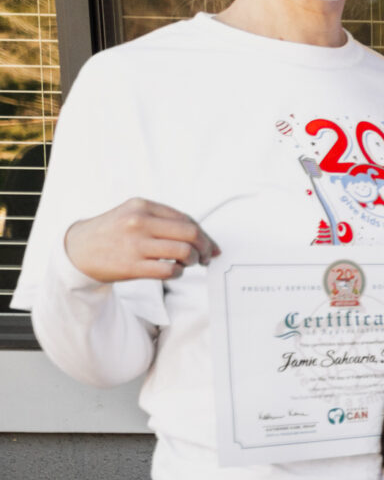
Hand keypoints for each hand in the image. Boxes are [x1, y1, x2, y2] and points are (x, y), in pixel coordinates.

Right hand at [61, 198, 220, 283]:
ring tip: (188, 264)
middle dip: (205, 247)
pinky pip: (169, 270)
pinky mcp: (131, 266)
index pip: (186, 219)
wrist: (76, 250)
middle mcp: (139, 222)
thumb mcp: (132, 214)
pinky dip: (178, 273)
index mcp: (142, 206)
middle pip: (191, 233)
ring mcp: (135, 244)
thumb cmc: (111, 233)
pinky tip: (173, 272)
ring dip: (194, 260)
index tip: (210, 246)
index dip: (204, 234)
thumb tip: (203, 237)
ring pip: (184, 251)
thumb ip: (163, 221)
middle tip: (204, 257)